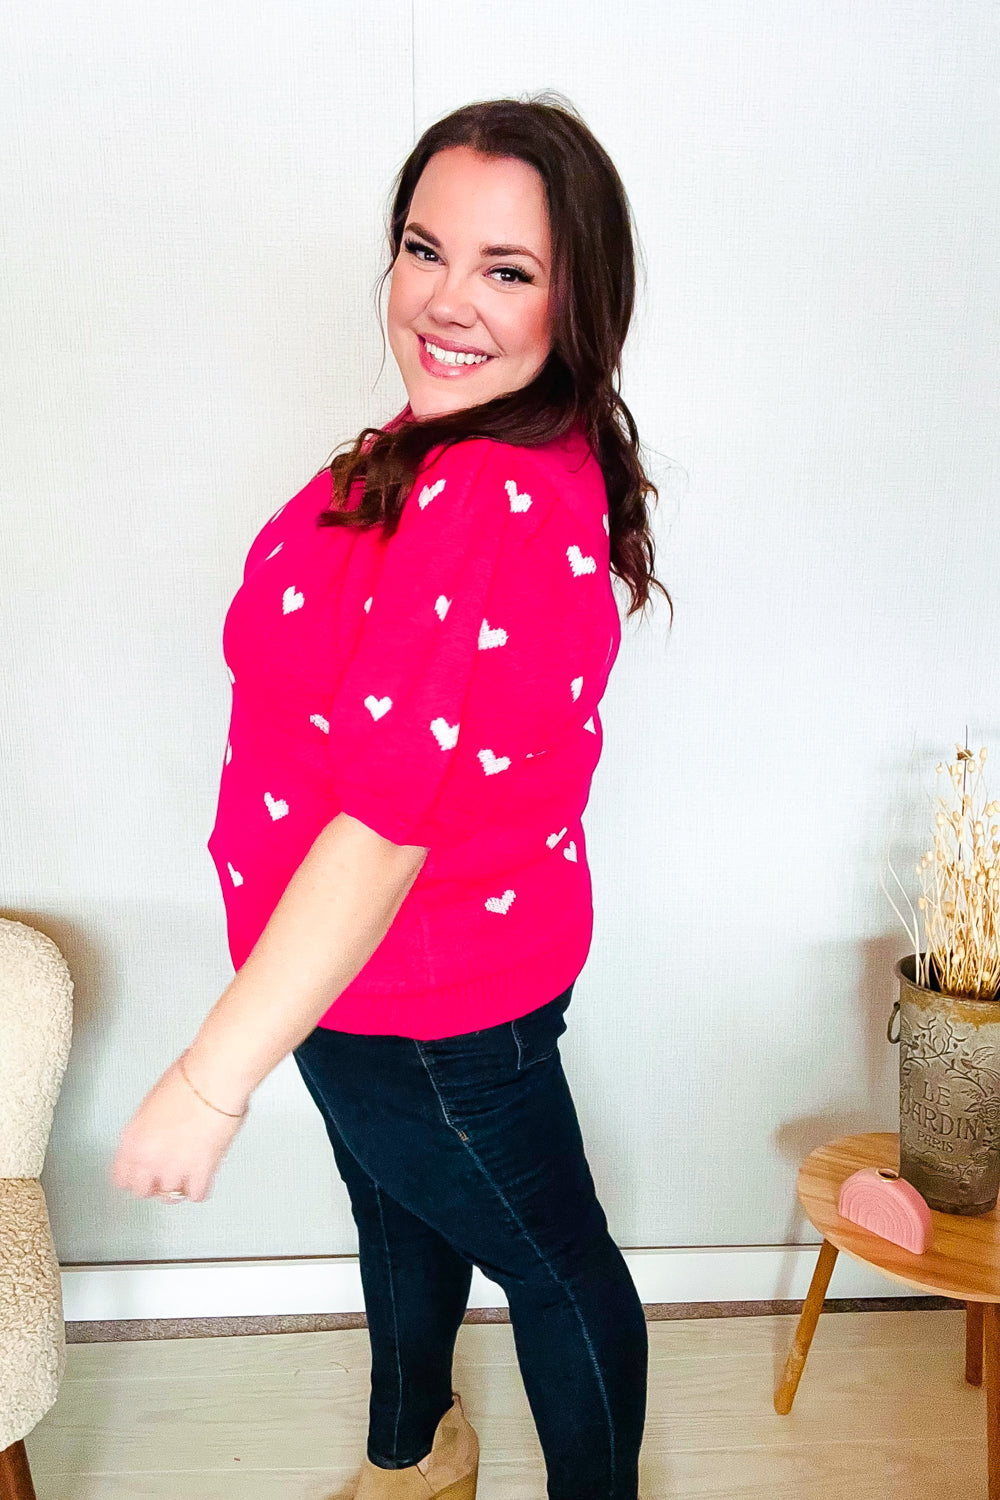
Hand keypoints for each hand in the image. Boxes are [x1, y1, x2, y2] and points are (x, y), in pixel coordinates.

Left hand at [110, 1055, 248, 1202]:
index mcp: (132, 1140)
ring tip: (188, 1173)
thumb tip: (158, 1138)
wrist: (213, 1079)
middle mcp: (149, 1158)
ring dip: (179, 1185)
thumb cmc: (188, 1078)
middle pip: (143, 1191)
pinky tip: (204, 1175)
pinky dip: (201, 1188)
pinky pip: (196, 1195)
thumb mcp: (153, 1104)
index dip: (135, 1176)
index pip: (121, 1178)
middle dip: (155, 1184)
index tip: (143, 1174)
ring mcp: (174, 1167)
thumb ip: (148, 1131)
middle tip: (167, 1173)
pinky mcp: (201, 1171)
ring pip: (170, 1197)